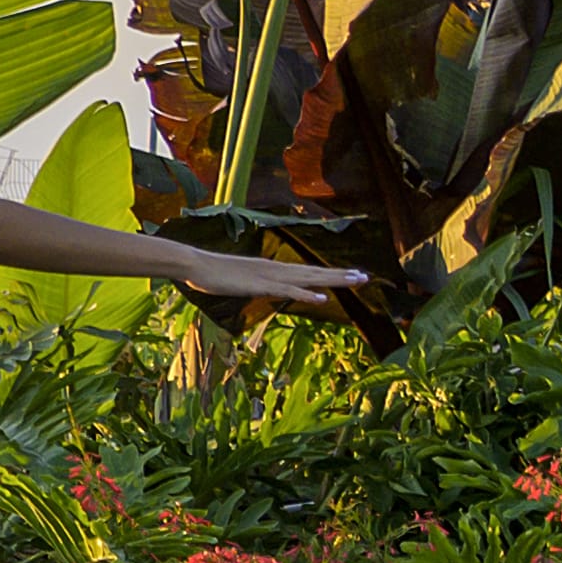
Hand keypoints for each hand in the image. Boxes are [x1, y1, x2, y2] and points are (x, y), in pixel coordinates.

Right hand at [163, 243, 349, 310]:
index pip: (307, 271)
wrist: (195, 264)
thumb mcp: (240, 279)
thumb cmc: (213, 273)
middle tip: (366, 277)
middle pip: (314, 272)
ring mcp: (270, 277)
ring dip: (333, 280)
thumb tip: (265, 287)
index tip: (350, 274)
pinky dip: (306, 294)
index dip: (329, 273)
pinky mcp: (260, 286)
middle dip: (341, 275)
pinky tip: (322, 297)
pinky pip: (288, 291)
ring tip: (356, 281)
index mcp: (272, 269)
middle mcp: (277, 269)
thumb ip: (256, 283)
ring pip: (308, 278)